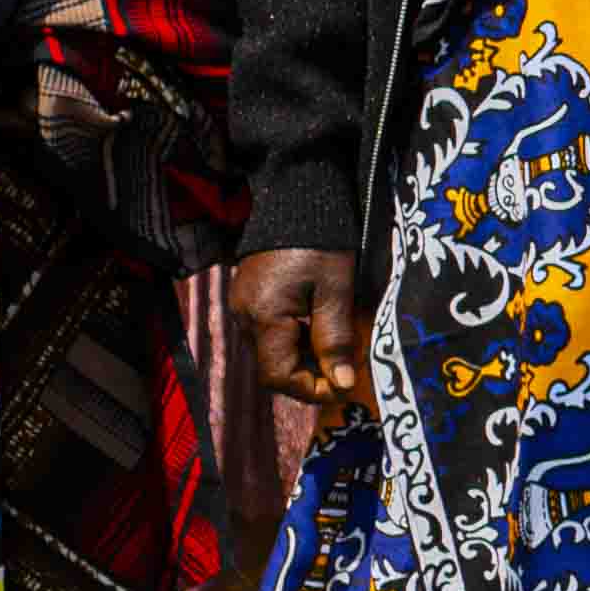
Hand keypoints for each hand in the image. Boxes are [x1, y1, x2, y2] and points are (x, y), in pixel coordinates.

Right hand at [229, 248, 375, 419]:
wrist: (297, 200)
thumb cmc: (321, 243)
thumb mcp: (336, 291)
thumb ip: (336, 339)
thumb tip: (344, 383)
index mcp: (263, 316)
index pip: (278, 376)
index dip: (312, 390)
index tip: (345, 387)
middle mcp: (244, 317)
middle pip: (273, 367)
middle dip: (311, 377)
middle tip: (347, 371)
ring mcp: (242, 307)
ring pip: (272, 352)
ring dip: (304, 360)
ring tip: (338, 352)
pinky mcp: (249, 298)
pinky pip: (270, 333)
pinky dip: (295, 341)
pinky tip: (320, 331)